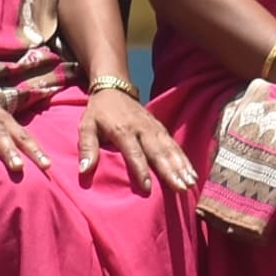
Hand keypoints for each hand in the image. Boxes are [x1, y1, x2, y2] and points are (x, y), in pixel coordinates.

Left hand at [79, 86, 197, 192]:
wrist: (114, 88)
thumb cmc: (98, 112)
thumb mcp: (85, 127)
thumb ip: (87, 147)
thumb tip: (84, 170)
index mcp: (122, 130)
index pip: (133, 153)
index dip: (140, 170)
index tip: (147, 188)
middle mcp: (142, 128)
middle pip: (158, 151)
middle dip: (171, 170)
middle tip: (181, 187)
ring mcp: (153, 127)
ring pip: (170, 148)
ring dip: (181, 166)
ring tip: (191, 182)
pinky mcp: (160, 127)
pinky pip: (174, 144)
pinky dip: (183, 158)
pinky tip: (191, 171)